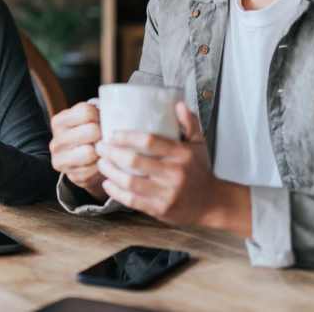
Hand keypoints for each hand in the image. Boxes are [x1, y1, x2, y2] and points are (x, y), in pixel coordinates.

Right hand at [49, 101, 105, 201]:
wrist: (86, 161)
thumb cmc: (91, 133)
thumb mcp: (90, 117)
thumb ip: (98, 110)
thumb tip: (114, 114)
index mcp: (58, 122)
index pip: (86, 112)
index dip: (100, 116)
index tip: (101, 121)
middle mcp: (56, 141)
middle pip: (91, 131)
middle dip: (102, 134)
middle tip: (104, 137)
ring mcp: (61, 160)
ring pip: (91, 152)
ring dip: (101, 151)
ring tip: (102, 149)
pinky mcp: (72, 176)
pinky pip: (94, 169)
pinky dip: (101, 166)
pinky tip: (100, 162)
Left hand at [95, 102, 250, 236]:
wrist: (213, 204)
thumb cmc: (200, 170)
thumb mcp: (199, 144)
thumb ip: (189, 123)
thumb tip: (178, 103)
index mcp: (182, 154)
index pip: (149, 141)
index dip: (127, 137)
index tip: (112, 134)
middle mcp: (174, 174)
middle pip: (135, 161)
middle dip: (112, 153)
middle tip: (100, 146)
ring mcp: (167, 194)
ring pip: (130, 182)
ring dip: (110, 172)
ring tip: (101, 163)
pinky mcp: (160, 210)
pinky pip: (132, 201)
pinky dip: (116, 192)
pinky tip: (107, 183)